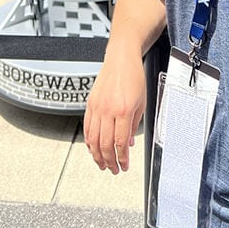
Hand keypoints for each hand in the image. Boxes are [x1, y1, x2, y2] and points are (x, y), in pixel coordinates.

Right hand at [84, 54, 145, 174]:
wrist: (121, 58)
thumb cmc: (134, 76)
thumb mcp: (141, 102)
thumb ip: (134, 125)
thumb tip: (128, 144)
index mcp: (124, 110)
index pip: (120, 143)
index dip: (122, 159)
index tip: (124, 166)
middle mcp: (108, 109)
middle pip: (105, 144)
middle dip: (109, 161)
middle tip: (113, 169)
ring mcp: (97, 106)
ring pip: (93, 139)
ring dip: (97, 155)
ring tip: (102, 164)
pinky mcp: (90, 103)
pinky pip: (87, 127)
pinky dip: (89, 140)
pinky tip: (92, 147)